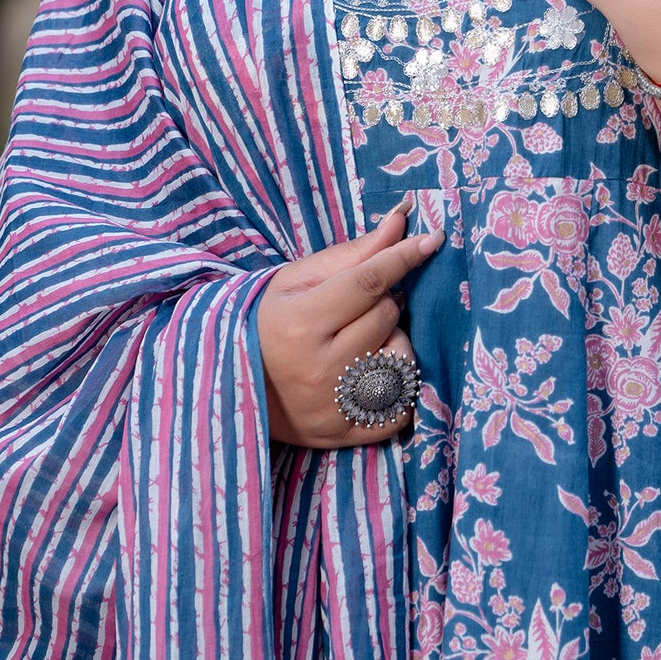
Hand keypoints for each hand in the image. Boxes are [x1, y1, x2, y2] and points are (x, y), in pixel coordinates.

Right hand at [255, 197, 442, 447]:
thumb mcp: (296, 280)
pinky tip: (374, 374)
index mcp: (301, 323)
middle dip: (381, 302)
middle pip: (387, 316)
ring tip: (360, 342)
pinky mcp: (347, 435)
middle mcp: (321, 368)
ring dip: (391, 341)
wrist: (230, 384)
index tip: (431, 240)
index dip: (402, 257)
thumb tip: (399, 224)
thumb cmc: (266, 323)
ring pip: (401, 357)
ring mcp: (335, 406)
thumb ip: (352, 254)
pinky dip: (398, 386)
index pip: (368, 282)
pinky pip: (402, 406)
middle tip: (355, 308)